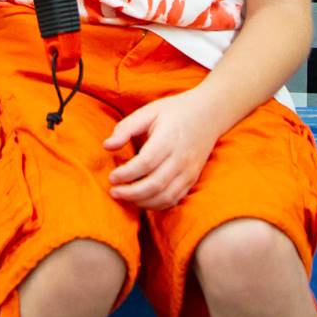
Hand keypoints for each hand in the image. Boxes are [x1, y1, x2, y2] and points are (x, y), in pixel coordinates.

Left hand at [104, 87, 221, 209]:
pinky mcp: (192, 179)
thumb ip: (126, 128)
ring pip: (165, 196)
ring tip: (124, 197)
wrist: (209, 114)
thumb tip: (107, 146)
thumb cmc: (174, 111)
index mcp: (169, 138)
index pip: (146, 162)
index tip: (111, 176)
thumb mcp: (149, 111)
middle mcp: (181, 158)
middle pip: (155, 183)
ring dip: (142, 201)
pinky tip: (141, 200)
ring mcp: (189, 171)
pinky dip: (156, 204)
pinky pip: (174, 199)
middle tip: (113, 192)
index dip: (127, 173)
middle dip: (131, 193)